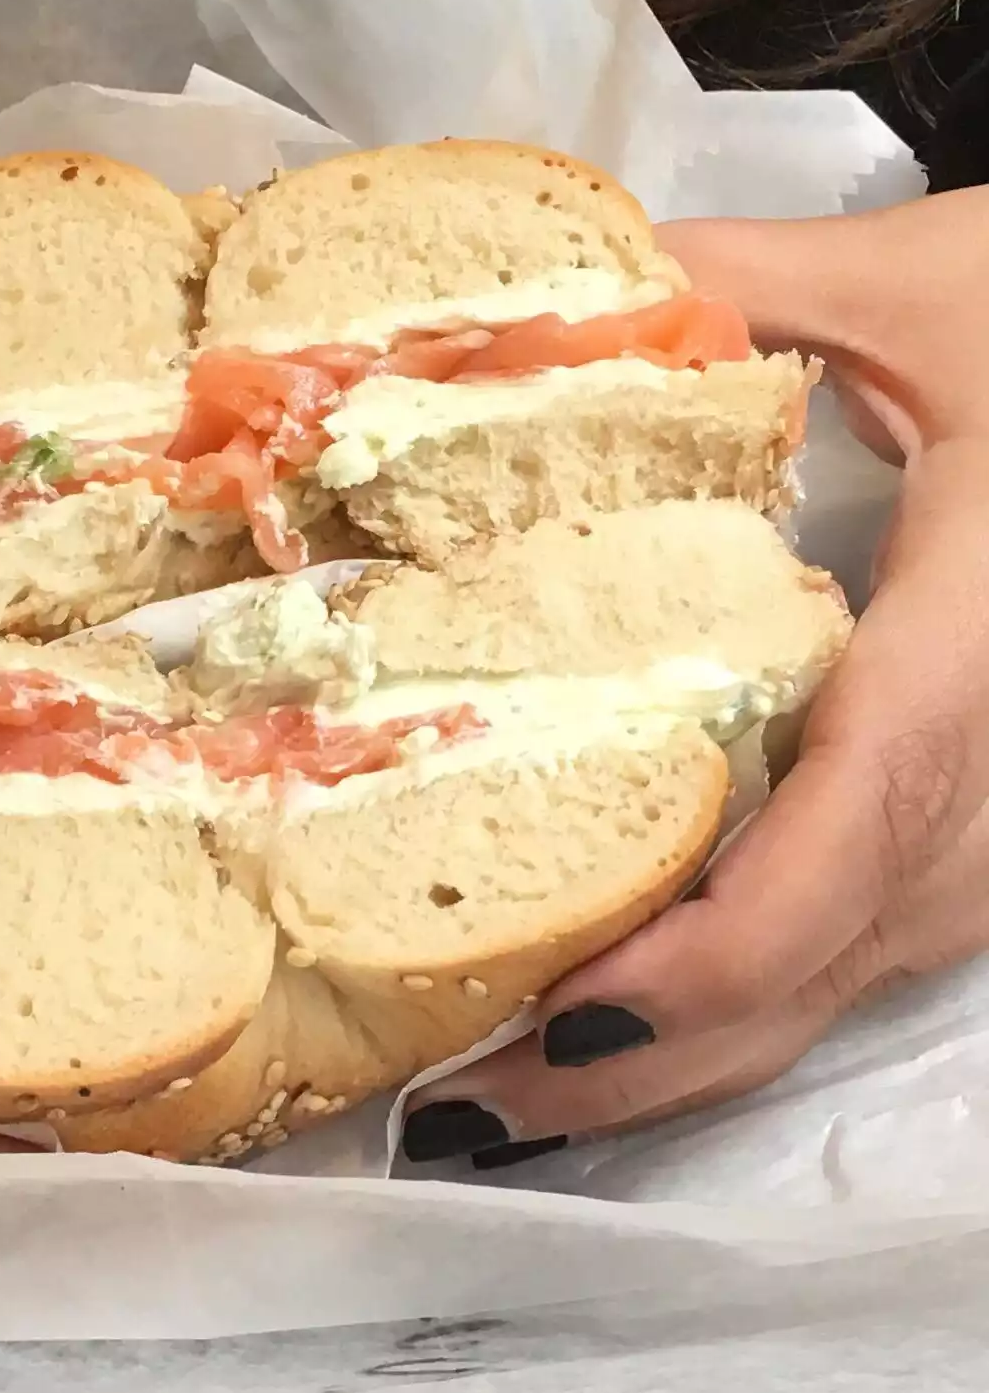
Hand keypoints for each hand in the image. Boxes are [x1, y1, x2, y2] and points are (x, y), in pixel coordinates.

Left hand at [402, 186, 988, 1168]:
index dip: (700, 960)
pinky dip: (734, 1008)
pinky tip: (623, 1020)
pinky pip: (861, 957)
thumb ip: (733, 290)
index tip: (553, 1021)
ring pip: (838, 991)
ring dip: (674, 1063)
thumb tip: (528, 298)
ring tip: (501, 1095)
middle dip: (637, 1062)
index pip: (840, 845)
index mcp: (983, 647)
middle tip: (456, 1108)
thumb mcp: (940, 285)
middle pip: (813, 970)